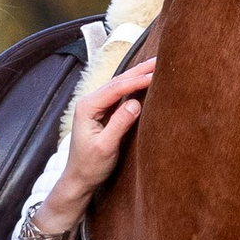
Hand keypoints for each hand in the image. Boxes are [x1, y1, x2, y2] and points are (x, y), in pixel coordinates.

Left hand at [51, 55, 155, 217]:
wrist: (79, 179)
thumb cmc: (90, 166)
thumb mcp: (105, 147)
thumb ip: (119, 124)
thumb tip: (135, 104)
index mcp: (87, 107)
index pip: (115, 88)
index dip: (136, 80)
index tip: (155, 74)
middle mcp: (90, 102)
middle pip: (118, 81)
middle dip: (139, 71)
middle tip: (160, 60)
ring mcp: (96, 106)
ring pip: (120, 86)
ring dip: (138, 76)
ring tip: (156, 66)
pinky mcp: (103, 113)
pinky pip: (120, 95)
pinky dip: (134, 87)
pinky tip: (146, 81)